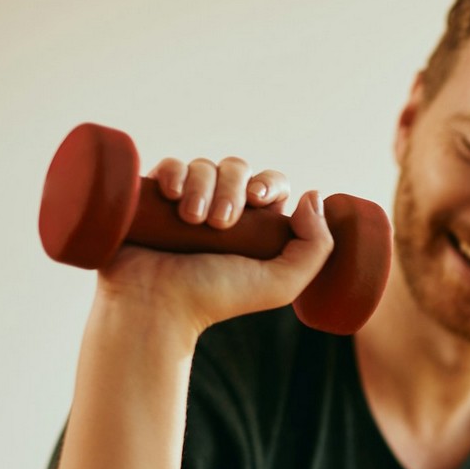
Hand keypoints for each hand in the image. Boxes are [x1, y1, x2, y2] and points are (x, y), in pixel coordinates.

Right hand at [93, 156, 334, 337]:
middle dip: (231, 189)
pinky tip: (171, 196)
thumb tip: (313, 195)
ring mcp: (187, 202)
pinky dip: (173, 173)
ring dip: (201, 187)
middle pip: (237, 170)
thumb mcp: (281, 283)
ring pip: (204, 167)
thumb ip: (315, 247)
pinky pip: (170, 166)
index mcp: (256, 228)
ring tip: (191, 218)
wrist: (155, 303)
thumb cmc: (216, 297)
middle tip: (219, 223)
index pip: (271, 185)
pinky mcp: (155, 197)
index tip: (257, 199)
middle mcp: (222, 211)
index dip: (268, 183)